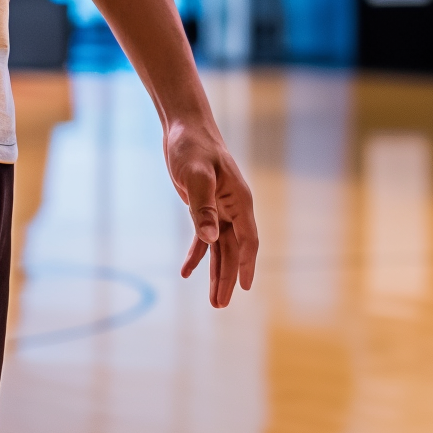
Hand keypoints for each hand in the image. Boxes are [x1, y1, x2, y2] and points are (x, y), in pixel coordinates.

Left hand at [162, 117, 258, 307]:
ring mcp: (219, 208)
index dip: (246, 265)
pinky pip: (203, 237)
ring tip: (213, 301)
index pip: (247, 239)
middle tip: (220, 305)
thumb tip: (210, 240)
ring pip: (220, 248)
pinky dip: (197, 254)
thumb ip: (202, 207)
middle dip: (228, 278)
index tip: (244, 288)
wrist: (185, 127)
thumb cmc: (192, 146)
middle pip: (234, 249)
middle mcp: (233, 207)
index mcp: (239, 200)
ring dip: (215, 272)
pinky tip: (187, 271)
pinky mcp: (204, 206)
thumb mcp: (195, 175)